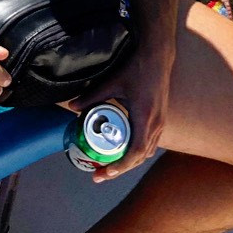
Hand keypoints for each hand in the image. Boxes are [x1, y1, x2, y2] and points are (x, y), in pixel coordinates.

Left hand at [61, 45, 173, 182]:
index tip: (105, 172)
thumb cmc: (137, 68)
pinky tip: (124, 152)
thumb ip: (92, 96)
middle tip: (99, 175)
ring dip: (129, 162)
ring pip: (147, 151)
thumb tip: (72, 107)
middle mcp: (156, 124)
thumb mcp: (113, 82)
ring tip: (109, 168)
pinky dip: (137, 152)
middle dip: (120, 169)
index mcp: (145, 117)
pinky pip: (150, 143)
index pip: (135, 151)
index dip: (121, 165)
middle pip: (140, 157)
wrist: (158, 57)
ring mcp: (161, 122)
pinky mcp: (161, 119)